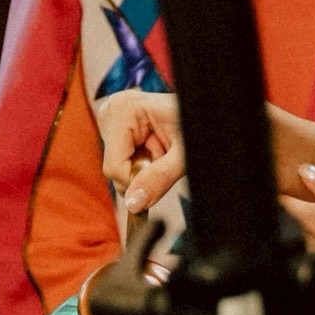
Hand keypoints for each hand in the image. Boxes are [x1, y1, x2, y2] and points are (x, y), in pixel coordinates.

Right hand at [95, 89, 182, 214]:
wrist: (203, 113)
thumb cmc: (194, 127)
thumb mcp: (183, 154)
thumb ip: (159, 178)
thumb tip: (134, 204)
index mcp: (124, 110)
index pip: (114, 167)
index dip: (138, 180)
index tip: (163, 167)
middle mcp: (111, 111)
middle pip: (113, 168)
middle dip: (140, 172)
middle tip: (165, 153)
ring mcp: (111, 119)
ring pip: (117, 167)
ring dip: (142, 167)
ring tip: (162, 147)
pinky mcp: (115, 127)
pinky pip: (120, 160)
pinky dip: (140, 161)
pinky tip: (154, 145)